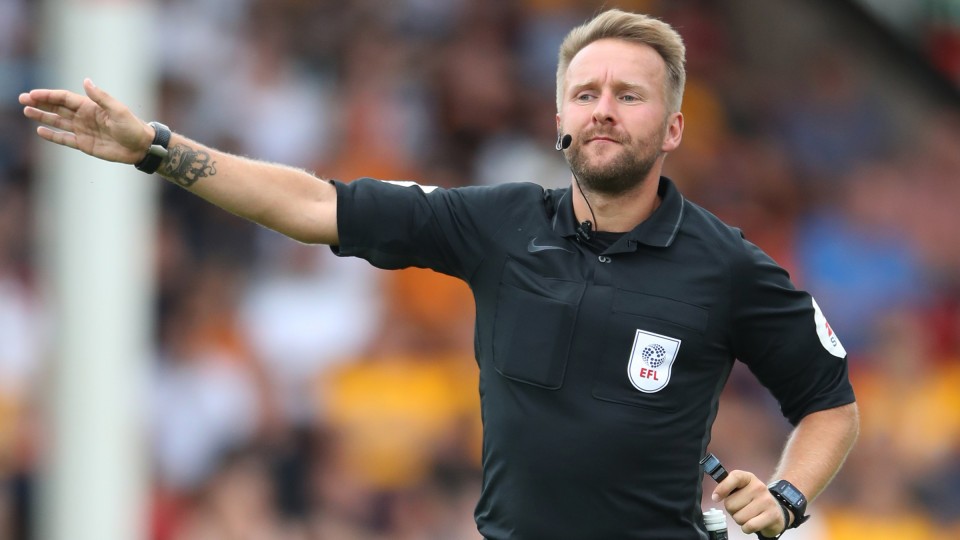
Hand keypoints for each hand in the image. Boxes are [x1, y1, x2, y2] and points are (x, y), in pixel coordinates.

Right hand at [19, 78, 153, 164]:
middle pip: (57, 107)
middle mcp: (84, 117)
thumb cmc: (132, 127)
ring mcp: (83, 130)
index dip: (48, 95)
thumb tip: (85, 81)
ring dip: (42, 116)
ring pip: (58, 122)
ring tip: (26, 112)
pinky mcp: (85, 144)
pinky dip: (53, 135)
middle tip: (22, 99)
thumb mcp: (118, 110)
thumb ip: (100, 97)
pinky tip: (40, 130)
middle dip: (40, 103)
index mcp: (91, 106)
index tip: (33, 94)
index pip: (64, 98)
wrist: (141, 147)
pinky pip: (65, 139)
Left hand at [712, 470, 787, 536]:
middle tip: (742, 508)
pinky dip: (747, 528)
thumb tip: (716, 496)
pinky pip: (749, 526)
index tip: (716, 498)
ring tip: (748, 515)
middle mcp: (759, 487)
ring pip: (739, 517)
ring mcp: (766, 501)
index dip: (722, 488)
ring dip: (740, 520)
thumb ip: (728, 488)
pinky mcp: (772, 516)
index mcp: (748, 478)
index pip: (735, 477)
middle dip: (732, 510)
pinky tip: (752, 523)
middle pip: (730, 504)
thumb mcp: (741, 489)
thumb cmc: (753, 500)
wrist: (777, 511)